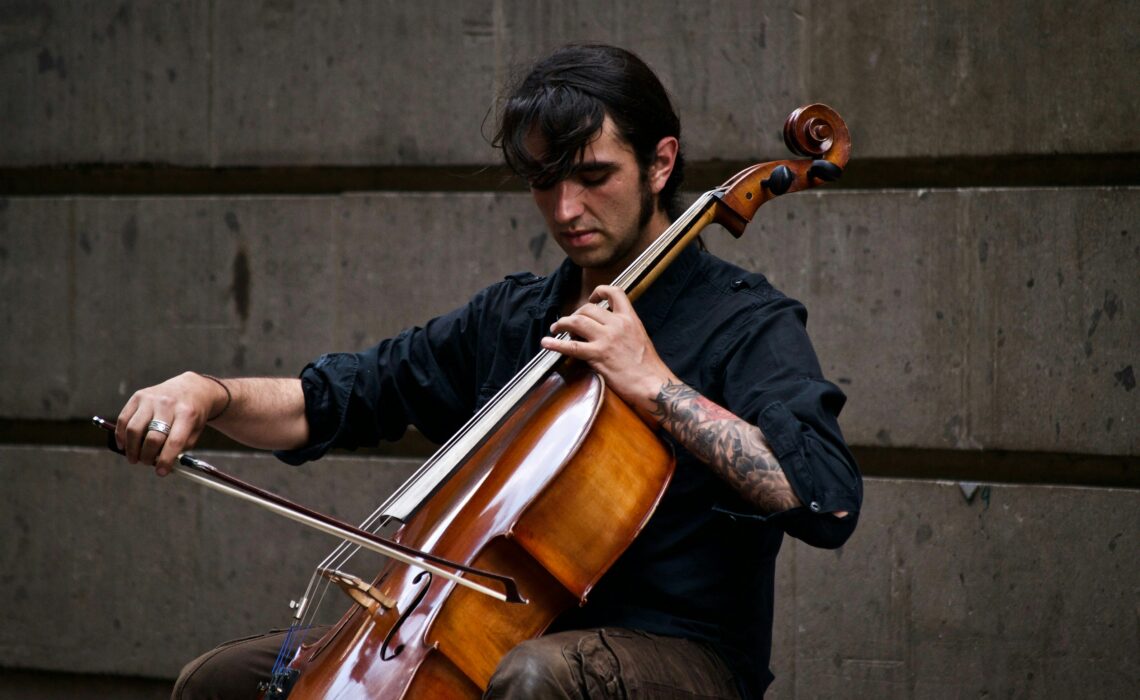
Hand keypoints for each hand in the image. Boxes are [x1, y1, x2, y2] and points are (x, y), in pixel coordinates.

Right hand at [115, 371, 226, 475]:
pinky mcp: (138, 396)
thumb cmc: (192, 415)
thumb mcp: (195, 430)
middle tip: (146, 463)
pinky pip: (124, 419)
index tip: (161, 472)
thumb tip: (159, 464)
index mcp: (187, 414)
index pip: (174, 441)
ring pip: (134, 429)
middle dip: (147, 456)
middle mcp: (168, 404)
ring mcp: (151, 399)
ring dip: (131, 449)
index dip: (166, 460)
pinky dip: (120, 435)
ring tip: (134, 458)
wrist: (190, 388)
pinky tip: (123, 445)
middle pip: (152, 437)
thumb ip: (180, 447)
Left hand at [540, 285, 677, 413]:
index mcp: (630, 319)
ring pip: (576, 321)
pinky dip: (555, 344)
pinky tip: (546, 342)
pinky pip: (571, 346)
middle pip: (587, 309)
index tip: (591, 299)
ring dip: (562, 323)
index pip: (614, 292)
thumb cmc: (648, 366)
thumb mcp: (640, 337)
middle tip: (570, 323)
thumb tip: (607, 327)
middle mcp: (617, 325)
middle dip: (574, 314)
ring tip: (556, 328)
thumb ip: (625, 328)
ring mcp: (606, 339)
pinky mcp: (598, 355)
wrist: (653, 384)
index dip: (599, 291)